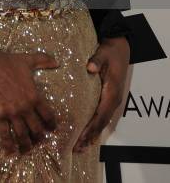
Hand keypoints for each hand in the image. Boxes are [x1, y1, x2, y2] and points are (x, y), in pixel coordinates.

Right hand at [0, 48, 58, 154]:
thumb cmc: (9, 63)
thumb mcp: (28, 60)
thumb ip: (43, 61)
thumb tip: (56, 62)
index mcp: (35, 96)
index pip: (47, 114)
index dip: (51, 124)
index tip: (52, 129)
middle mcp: (26, 108)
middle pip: (36, 129)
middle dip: (40, 137)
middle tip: (40, 141)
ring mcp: (12, 114)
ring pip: (22, 135)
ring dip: (26, 145)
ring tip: (27, 150)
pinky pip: (4, 133)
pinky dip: (7, 144)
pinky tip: (9, 151)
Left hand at [73, 36, 129, 151]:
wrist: (121, 47)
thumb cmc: (110, 51)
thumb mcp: (103, 53)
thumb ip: (96, 60)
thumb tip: (91, 67)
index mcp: (112, 92)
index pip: (100, 115)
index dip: (90, 128)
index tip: (80, 138)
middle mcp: (114, 99)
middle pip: (101, 123)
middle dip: (89, 136)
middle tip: (76, 148)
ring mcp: (113, 100)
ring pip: (103, 122)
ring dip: (92, 135)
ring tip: (80, 147)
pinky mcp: (109, 97)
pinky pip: (103, 116)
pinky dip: (96, 127)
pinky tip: (88, 134)